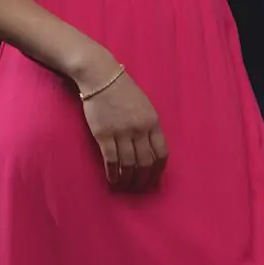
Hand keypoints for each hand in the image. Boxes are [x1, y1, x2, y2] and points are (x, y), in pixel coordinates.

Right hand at [80, 68, 168, 191]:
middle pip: (146, 162)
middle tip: (139, 187)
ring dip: (128, 179)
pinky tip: (113, 180)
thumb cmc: (124, 91)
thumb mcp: (145, 106)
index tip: (154, 178)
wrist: (101, 77)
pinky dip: (113, 174)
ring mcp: (122, 132)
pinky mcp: (104, 135)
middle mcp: (140, 129)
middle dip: (144, 178)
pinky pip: (111, 160)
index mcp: (153, 122)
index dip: (159, 169)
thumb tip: (150, 149)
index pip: (162, 152)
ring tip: (125, 187)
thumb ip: (149, 126)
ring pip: (129, 164)